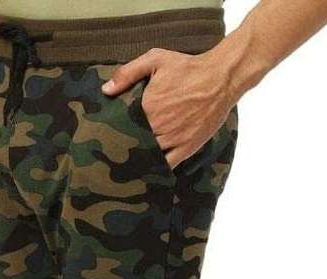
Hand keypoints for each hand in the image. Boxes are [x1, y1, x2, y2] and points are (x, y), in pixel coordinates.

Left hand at [102, 47, 235, 169]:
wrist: (220, 78)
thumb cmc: (188, 68)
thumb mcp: (156, 60)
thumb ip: (128, 73)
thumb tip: (106, 91)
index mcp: (147, 105)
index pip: (123, 124)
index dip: (116, 130)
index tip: (108, 134)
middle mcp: (159, 125)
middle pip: (135, 142)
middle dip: (125, 146)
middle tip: (116, 151)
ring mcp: (173, 138)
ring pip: (149, 156)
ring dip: (139, 159)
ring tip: (129, 163)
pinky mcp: (187, 147)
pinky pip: (167, 165)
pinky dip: (157, 169)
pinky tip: (149, 170)